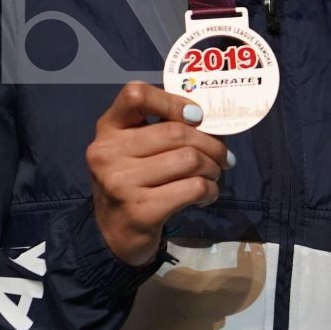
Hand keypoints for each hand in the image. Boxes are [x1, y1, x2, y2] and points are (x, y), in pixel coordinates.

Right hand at [86, 82, 232, 267]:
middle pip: (176, 132)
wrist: (114, 234)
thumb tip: (209, 119)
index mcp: (108, 128)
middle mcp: (108, 152)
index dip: (173, 101)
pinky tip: (206, 194)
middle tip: (222, 156)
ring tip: (213, 175)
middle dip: (211, 144)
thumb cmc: (133, 182)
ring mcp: (121, 182)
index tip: (196, 117)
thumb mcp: (133, 149)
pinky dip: (210, 190)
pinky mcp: (140, 210)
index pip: (136, 95)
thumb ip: (161, 128)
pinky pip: (193, 188)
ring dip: (213, 168)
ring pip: (190, 160)